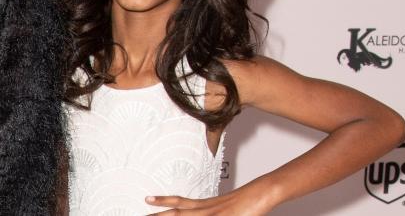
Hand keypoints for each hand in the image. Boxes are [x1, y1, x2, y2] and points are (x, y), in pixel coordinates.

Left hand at [145, 184, 275, 214]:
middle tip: (143, 213)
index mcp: (205, 205)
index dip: (163, 201)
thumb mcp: (224, 208)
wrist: (261, 192)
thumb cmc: (245, 201)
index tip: (148, 200)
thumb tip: (201, 212)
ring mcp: (215, 214)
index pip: (179, 202)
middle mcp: (206, 208)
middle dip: (159, 214)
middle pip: (178, 211)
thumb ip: (211, 211)